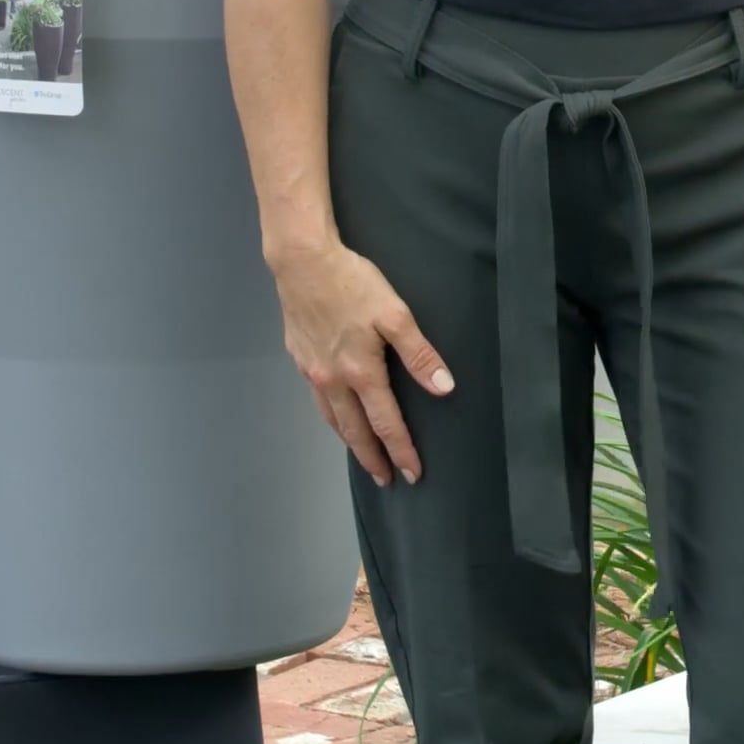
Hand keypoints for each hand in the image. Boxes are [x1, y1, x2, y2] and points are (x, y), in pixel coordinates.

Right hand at [269, 239, 453, 484]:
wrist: (302, 263)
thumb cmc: (352, 284)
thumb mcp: (395, 314)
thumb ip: (419, 354)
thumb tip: (444, 389)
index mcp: (361, 372)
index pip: (386, 423)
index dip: (401, 450)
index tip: (412, 473)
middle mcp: (333, 381)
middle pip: (355, 431)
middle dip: (373, 458)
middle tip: (385, 480)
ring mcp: (312, 372)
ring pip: (333, 419)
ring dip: (350, 442)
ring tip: (363, 456)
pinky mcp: (299, 358)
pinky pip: (318, 400)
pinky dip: (332, 417)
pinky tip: (337, 415)